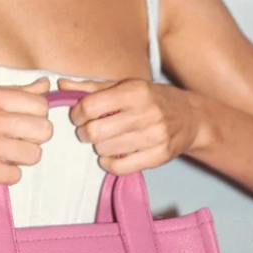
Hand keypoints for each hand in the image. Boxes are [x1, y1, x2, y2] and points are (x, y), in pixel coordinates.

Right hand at [0, 77, 54, 186]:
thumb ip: (9, 91)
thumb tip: (46, 85)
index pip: (40, 104)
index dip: (35, 115)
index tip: (22, 122)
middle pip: (43, 131)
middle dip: (32, 138)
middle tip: (13, 140)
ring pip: (33, 155)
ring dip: (20, 158)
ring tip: (0, 154)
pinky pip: (14, 176)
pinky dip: (4, 174)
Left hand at [56, 77, 202, 172]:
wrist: (192, 117)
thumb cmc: (151, 99)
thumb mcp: (125, 86)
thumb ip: (91, 87)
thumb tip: (61, 85)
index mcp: (135, 91)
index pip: (90, 106)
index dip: (77, 114)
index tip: (79, 116)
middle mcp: (146, 113)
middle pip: (95, 131)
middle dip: (84, 133)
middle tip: (88, 131)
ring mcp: (155, 136)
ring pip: (106, 150)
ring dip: (98, 147)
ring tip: (104, 140)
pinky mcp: (160, 156)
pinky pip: (121, 167)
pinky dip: (109, 164)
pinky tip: (111, 156)